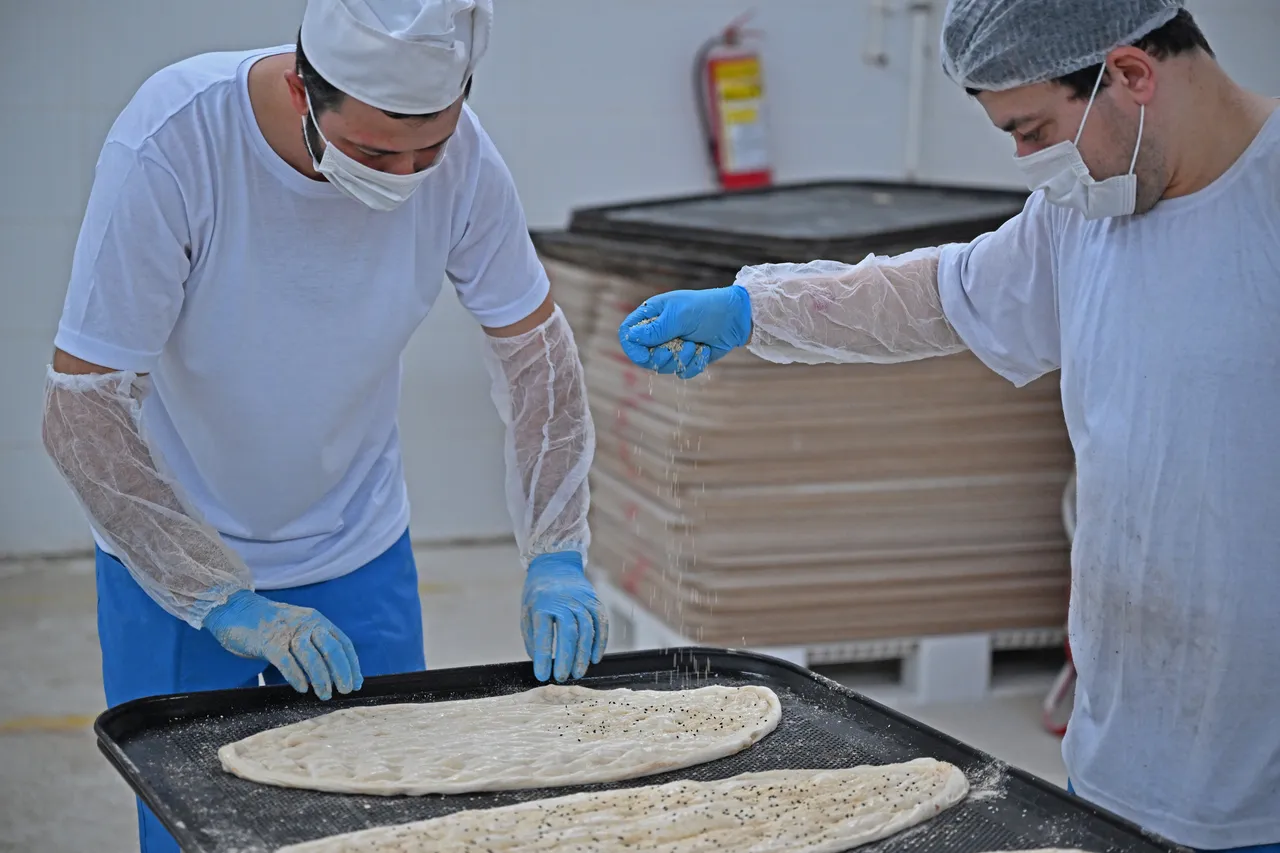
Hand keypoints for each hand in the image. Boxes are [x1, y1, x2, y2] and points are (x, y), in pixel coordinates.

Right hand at [203, 590, 362, 699]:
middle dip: (341, 672)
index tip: (356, 682)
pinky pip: (286, 661)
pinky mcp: (268, 641)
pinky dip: (296, 675)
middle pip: (331, 648)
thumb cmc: (269, 625)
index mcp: (317, 620)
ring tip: (325, 694)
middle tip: (345, 690)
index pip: (342, 643)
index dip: (351, 664)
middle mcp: (306, 623)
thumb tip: (332, 671)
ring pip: (311, 656)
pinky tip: (303, 688)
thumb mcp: (297, 628)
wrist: (236, 609)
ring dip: (321, 678)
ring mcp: (287, 631)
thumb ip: (313, 644)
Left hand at [522, 553, 607, 682]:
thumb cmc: (539, 594)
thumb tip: (540, 661)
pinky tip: (595, 658)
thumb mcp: (528, 612)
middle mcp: (563, 601)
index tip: (543, 676)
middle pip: (568, 632)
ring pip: (586, 629)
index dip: (543, 657)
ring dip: (583, 654)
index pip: (543, 634)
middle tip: (563, 677)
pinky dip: (599, 642)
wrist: (555, 565)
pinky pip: (600, 623)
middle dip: (566, 658)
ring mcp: (581, 599)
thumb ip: (534, 637)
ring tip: (578, 672)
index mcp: (542, 604)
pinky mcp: (594, 600)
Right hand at [617, 285, 752, 378]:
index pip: (628, 334)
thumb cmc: (707, 309)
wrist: (736, 318)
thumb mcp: (680, 316)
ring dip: (681, 360)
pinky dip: (694, 365)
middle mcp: (659, 332)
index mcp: (652, 315)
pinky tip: (704, 350)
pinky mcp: (687, 358)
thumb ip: (656, 329)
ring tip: (695, 346)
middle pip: (644, 357)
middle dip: (661, 357)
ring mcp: (673, 345)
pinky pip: (682, 372)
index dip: (633, 349)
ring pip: (664, 367)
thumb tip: (631, 337)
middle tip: (675, 350)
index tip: (645, 356)